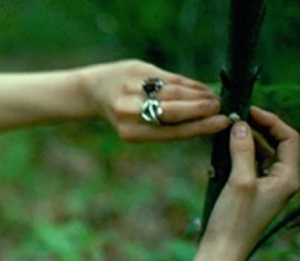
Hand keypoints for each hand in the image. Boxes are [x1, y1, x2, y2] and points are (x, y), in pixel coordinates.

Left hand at [80, 59, 229, 140]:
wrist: (95, 91)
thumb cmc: (124, 114)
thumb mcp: (137, 127)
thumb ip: (165, 126)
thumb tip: (206, 123)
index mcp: (131, 132)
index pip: (172, 131)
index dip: (200, 127)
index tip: (222, 123)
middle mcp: (131, 111)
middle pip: (175, 110)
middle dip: (203, 109)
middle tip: (223, 109)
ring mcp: (134, 89)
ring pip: (176, 92)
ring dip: (201, 96)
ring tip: (216, 99)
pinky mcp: (138, 70)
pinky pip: (171, 78)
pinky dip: (190, 84)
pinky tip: (203, 88)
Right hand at [199, 107, 298, 260]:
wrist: (222, 252)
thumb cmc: (233, 221)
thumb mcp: (239, 182)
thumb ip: (243, 151)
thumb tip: (241, 125)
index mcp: (288, 178)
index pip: (289, 139)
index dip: (271, 121)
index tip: (248, 111)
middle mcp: (282, 181)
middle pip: (276, 145)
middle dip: (257, 130)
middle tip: (234, 119)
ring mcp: (267, 188)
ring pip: (261, 156)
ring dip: (245, 144)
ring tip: (225, 135)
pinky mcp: (252, 195)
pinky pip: (249, 168)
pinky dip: (236, 159)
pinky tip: (220, 158)